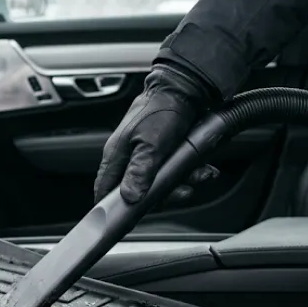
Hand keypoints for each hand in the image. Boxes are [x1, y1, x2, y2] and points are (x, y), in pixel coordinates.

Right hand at [94, 64, 216, 203]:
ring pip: (160, 184)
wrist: (186, 87)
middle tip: (182, 190)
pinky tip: (202, 169)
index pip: (105, 190)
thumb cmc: (163, 109)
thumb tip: (130, 197)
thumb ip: (140, 172)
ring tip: (199, 174)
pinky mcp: (163, 152)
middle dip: (165, 194)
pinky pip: (174, 173)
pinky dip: (190, 173)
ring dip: (183, 183)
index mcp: (117, 155)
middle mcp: (129, 158)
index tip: (128, 219)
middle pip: (138, 192)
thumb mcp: (151, 144)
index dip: (113, 208)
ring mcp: (146, 156)